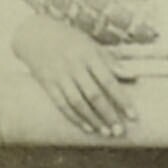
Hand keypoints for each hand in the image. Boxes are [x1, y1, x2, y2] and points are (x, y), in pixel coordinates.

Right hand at [12, 14, 136, 138]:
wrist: (35, 34)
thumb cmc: (70, 40)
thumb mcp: (91, 45)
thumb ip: (111, 62)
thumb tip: (132, 76)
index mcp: (88, 55)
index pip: (108, 80)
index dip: (122, 99)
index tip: (133, 116)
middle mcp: (73, 66)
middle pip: (94, 95)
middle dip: (109, 115)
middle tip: (120, 131)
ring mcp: (59, 76)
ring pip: (78, 103)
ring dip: (93, 120)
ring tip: (106, 133)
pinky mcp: (47, 84)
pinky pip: (62, 105)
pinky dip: (75, 118)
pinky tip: (88, 128)